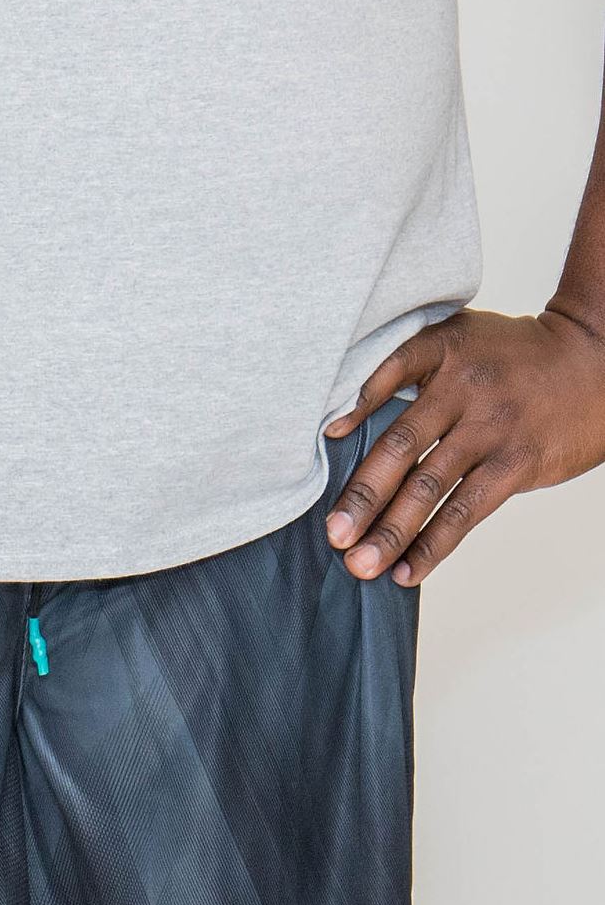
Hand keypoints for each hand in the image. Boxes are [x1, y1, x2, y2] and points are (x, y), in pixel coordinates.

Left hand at [325, 308, 604, 583]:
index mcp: (439, 350)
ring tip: (361, 564)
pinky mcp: (517, 464)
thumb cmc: (509, 354)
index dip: (353, 407)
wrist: (592, 362)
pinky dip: (435, 543)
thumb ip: (408, 363)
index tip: (325, 439)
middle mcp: (461, 391)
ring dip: (392, 531)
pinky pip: (468, 510)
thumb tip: (344, 412)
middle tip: (333, 534)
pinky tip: (409, 569)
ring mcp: (490, 431)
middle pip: (401, 447)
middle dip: (363, 496)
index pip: (386, 373)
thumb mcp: (458, 336)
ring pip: (430, 487)